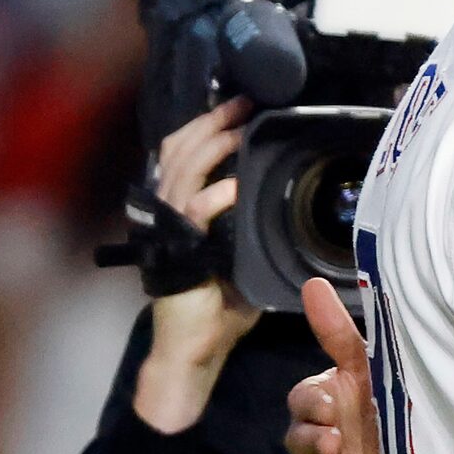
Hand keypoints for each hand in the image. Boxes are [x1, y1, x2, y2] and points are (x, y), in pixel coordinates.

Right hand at [135, 100, 261, 432]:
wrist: (193, 349)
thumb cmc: (218, 308)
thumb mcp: (240, 257)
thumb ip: (251, 229)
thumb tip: (285, 208)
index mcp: (180, 210)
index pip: (184, 155)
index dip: (205, 128)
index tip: (236, 108)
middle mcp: (168, 214)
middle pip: (181, 153)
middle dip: (210, 124)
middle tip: (240, 104)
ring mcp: (169, 231)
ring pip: (183, 174)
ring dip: (211, 148)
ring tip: (236, 129)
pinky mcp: (178, 253)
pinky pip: (193, 215)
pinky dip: (214, 198)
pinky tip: (234, 187)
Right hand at [286, 278, 383, 453]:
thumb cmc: (391, 408)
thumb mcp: (369, 370)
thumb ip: (338, 334)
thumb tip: (311, 282)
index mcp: (330, 400)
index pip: (303, 398)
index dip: (311, 404)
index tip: (330, 409)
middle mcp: (323, 433)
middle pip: (297, 433)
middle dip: (311, 437)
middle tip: (333, 441)